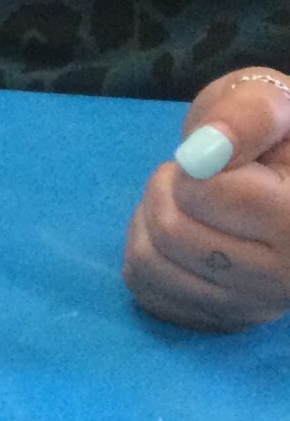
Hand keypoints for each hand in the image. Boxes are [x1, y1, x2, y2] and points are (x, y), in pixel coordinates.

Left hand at [124, 67, 289, 332]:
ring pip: (150, 260)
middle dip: (167, 186)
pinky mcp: (221, 319)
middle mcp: (288, 279)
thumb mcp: (274, 101)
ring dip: (151, 214)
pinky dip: (145, 249)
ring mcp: (254, 307)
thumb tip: (207, 146)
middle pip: (173, 230)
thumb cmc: (280, 136)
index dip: (199, 162)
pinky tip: (178, 232)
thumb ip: (249, 113)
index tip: (221, 156)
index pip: (211, 193)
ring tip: (187, 200)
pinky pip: (145, 287)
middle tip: (194, 175)